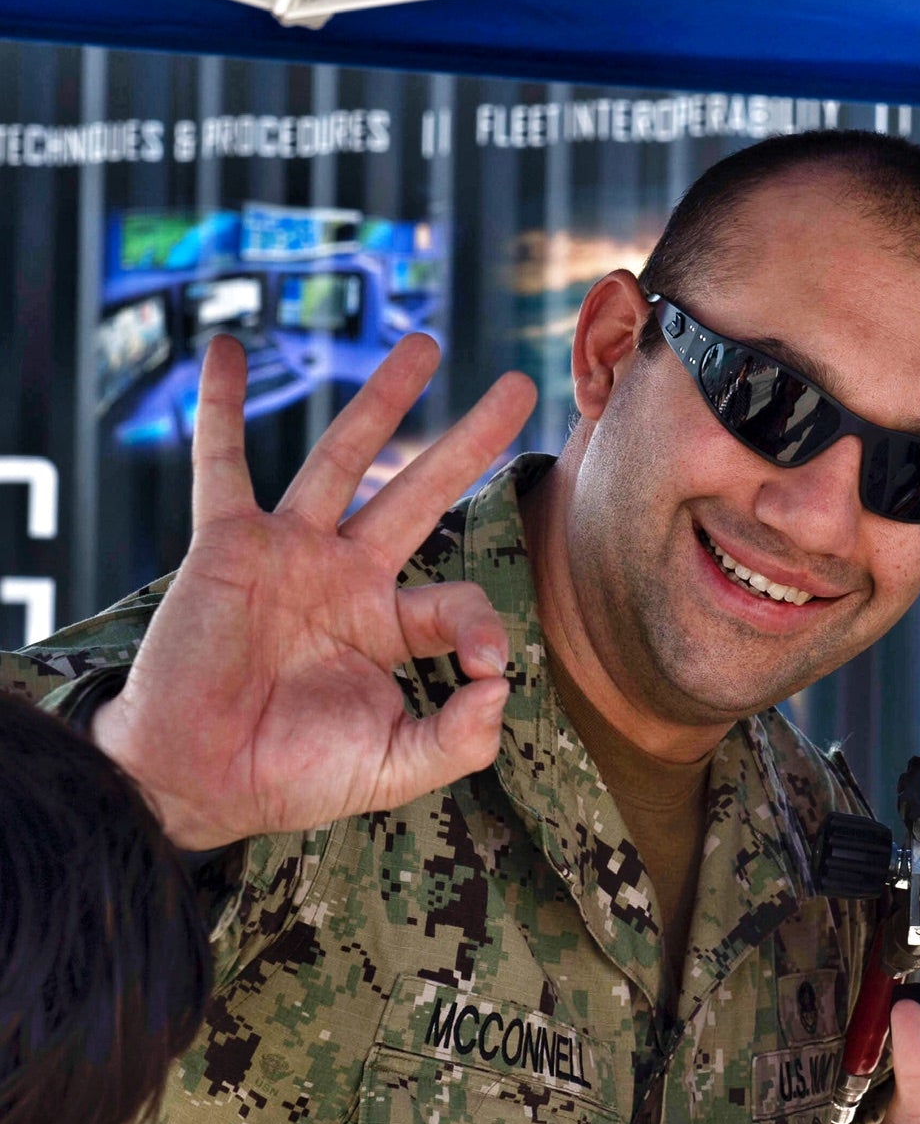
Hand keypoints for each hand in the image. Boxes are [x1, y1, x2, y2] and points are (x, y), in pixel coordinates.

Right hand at [93, 335, 536, 849]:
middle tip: (517, 387)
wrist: (198, 778)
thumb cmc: (292, 776)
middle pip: (422, 493)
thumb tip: (504, 685)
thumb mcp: (396, 768)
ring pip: (345, 458)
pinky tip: (229, 350)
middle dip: (470, 441)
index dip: (484, 627)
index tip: (483, 668)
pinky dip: (222, 406)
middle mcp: (345, 577)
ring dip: (383, 401)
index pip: (458, 597)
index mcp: (389, 626)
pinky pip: (223, 462)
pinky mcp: (230, 544)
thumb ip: (461, 738)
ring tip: (424, 344)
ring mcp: (290, 553)